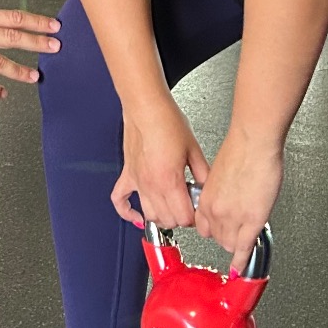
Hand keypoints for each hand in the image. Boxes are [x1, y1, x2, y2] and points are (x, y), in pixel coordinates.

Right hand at [110, 95, 208, 232]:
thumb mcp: (194, 148)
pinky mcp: (128, 174)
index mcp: (169, 180)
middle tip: (189, 205)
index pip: (183, 218)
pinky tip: (137, 216)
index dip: (195, 217)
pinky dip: (127, 212)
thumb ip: (203, 173)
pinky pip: (119, 200)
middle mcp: (151, 184)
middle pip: (167, 221)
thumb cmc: (167, 121)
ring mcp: (138, 181)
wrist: (146, 106)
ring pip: (149, 216)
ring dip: (162, 218)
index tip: (199, 208)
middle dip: (181, 218)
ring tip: (172, 208)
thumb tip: (208, 188)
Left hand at [191, 127, 282, 272]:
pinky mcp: (251, 220)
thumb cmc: (241, 150)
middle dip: (227, 236)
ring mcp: (232, 218)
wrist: (253, 142)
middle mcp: (214, 210)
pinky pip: (244, 248)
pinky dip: (242, 262)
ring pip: (230, 244)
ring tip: (246, 239)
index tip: (218, 232)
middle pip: (216, 238)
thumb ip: (220, 192)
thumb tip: (226, 199)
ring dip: (237, 244)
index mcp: (205, 197)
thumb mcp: (220, 174)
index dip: (214, 228)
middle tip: (238, 232)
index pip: (203, 226)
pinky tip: (241, 269)